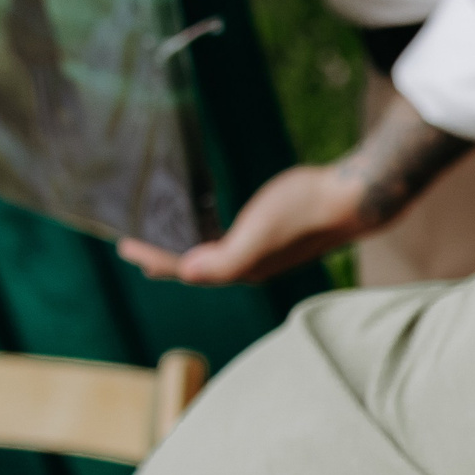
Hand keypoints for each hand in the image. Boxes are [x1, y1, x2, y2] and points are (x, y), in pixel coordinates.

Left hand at [118, 93, 470, 283]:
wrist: (350, 201)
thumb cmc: (302, 211)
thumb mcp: (257, 235)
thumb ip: (222, 260)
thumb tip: (185, 273)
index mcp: (239, 268)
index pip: (184, 268)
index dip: (153, 257)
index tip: (124, 244)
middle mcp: (248, 264)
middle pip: (195, 266)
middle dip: (164, 259)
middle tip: (136, 248)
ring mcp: (263, 251)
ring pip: (212, 255)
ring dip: (185, 250)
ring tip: (166, 241)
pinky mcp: (274, 235)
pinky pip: (229, 241)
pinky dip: (208, 238)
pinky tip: (210, 227)